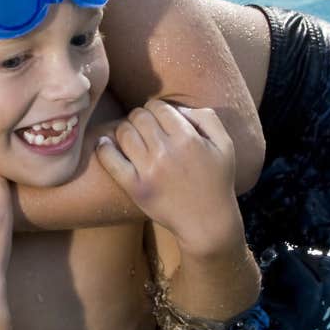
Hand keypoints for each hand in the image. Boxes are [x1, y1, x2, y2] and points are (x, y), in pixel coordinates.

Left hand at [95, 101, 242, 255]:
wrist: (207, 223)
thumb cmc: (217, 181)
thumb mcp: (225, 145)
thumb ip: (207, 118)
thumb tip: (179, 108)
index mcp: (188, 139)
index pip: (159, 107)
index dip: (157, 108)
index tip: (158, 117)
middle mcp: (166, 152)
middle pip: (139, 116)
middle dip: (141, 117)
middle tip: (144, 126)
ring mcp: (148, 170)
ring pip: (123, 132)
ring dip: (125, 129)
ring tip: (132, 136)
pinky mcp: (135, 187)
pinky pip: (110, 160)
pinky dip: (104, 147)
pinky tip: (106, 143)